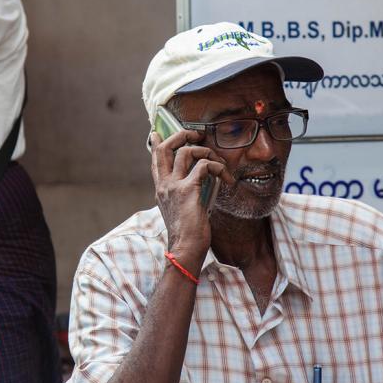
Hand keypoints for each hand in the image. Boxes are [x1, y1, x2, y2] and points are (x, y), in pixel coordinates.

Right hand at [149, 130, 231, 269]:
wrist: (185, 249)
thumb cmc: (187, 234)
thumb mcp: (181, 209)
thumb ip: (185, 193)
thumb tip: (200, 180)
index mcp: (161, 189)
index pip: (155, 160)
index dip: (157, 143)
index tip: (158, 133)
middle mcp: (164, 185)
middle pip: (164, 148)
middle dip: (180, 135)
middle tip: (196, 135)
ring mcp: (174, 186)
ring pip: (185, 152)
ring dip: (205, 151)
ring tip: (218, 162)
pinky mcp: (188, 190)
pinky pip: (204, 166)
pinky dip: (217, 167)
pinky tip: (227, 177)